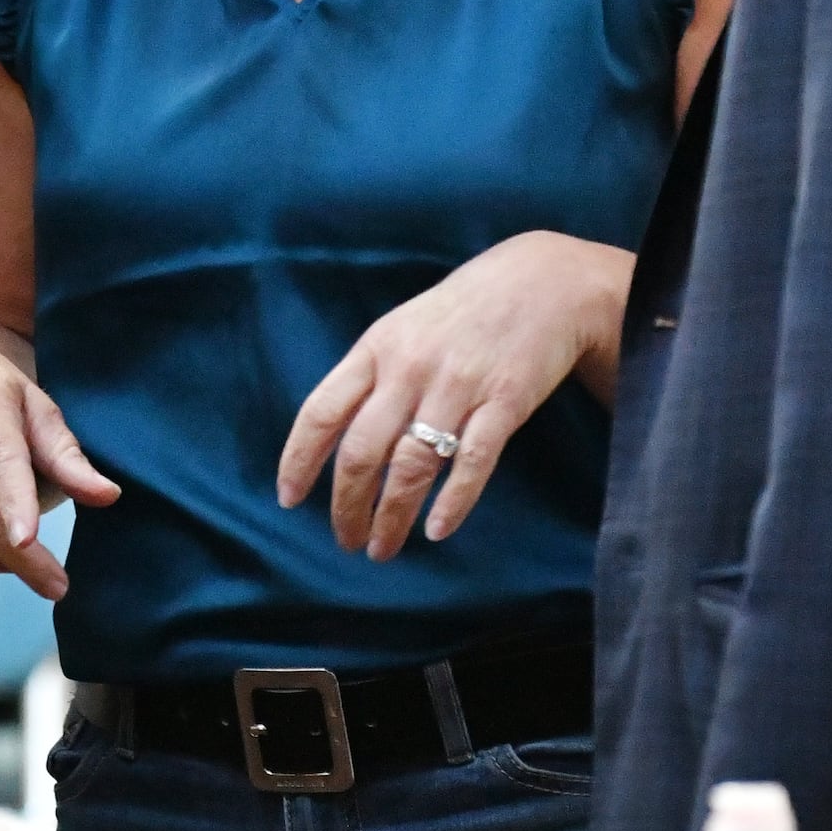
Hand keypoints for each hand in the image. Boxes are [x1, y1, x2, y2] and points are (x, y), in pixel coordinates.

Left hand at [277, 231, 632, 559]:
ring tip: (381, 548)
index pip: (322, 411)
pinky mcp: (504, 402)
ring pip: (411, 466)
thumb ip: (371, 376)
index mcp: (377, 348)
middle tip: (345, 539)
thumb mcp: (403, 328)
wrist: (542, 282)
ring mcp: (457, 386)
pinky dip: (453, 502)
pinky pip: (471, 462)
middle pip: (362, 451)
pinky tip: (437, 530)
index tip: (289, 498)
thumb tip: (336, 439)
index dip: (299, 460)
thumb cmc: (463, 312)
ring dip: (391, 517)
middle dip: (346, 505)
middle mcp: (409, 368)